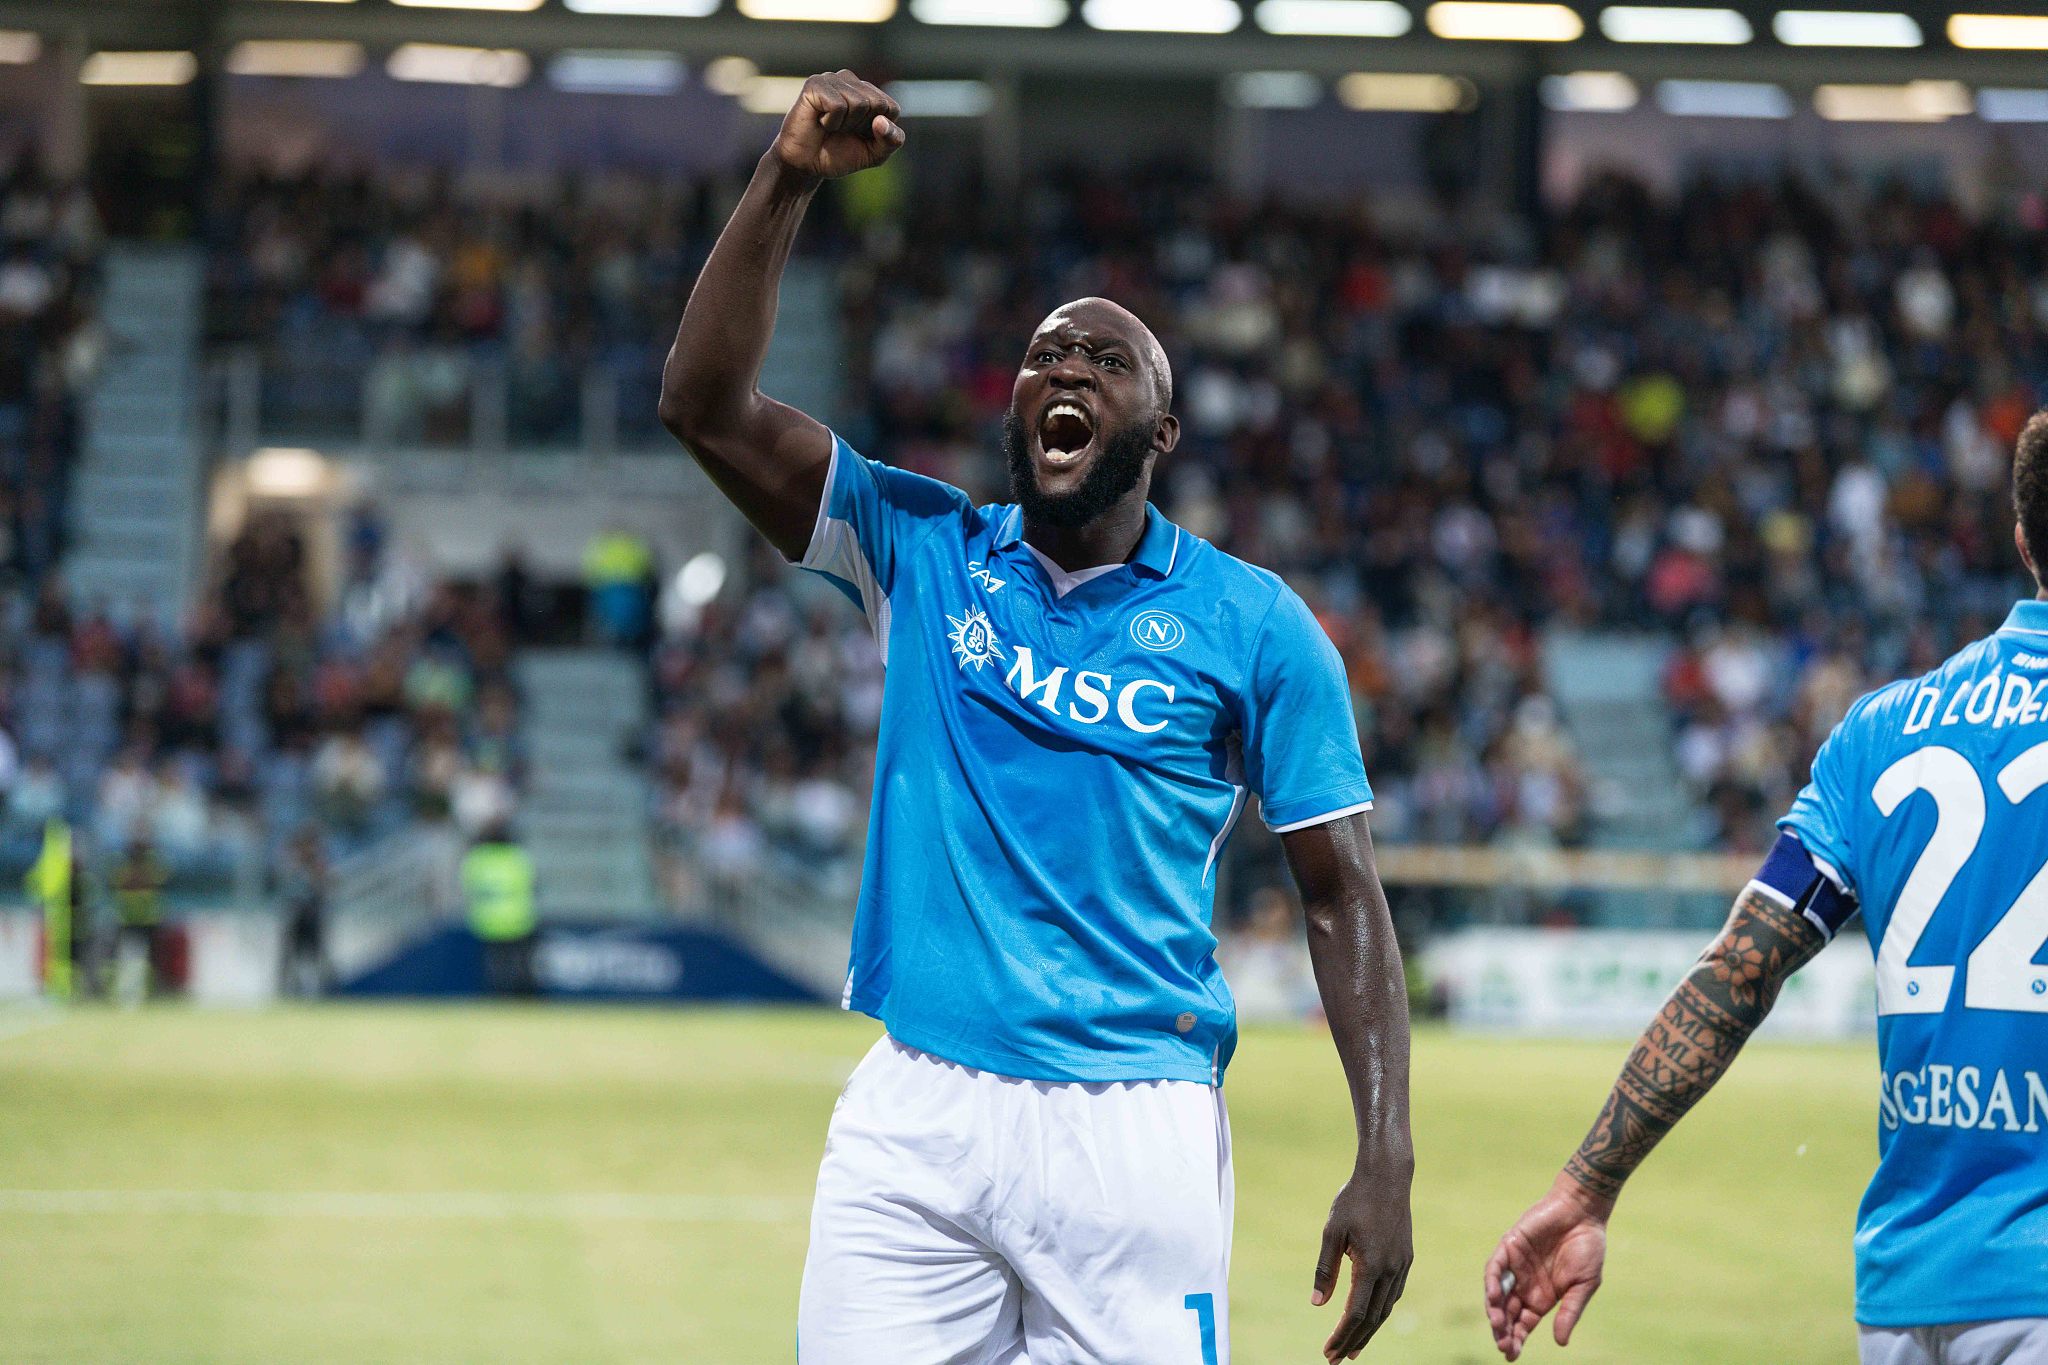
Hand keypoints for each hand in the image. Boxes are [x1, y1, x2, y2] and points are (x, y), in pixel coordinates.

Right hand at [770, 70, 904, 182]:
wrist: (805, 165)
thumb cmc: (838, 155)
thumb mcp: (875, 154)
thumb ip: (891, 140)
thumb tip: (882, 121)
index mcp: (868, 92)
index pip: (892, 108)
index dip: (878, 131)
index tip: (858, 135)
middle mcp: (850, 81)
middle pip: (877, 104)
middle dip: (862, 126)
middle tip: (841, 131)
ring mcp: (832, 79)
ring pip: (859, 104)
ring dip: (844, 125)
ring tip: (829, 126)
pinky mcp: (815, 84)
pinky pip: (838, 106)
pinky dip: (831, 122)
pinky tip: (819, 121)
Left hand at [1311, 1165, 1412, 1360]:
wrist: (1387, 1176)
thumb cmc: (1354, 1200)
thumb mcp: (1332, 1232)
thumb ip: (1325, 1270)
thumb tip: (1318, 1304)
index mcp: (1370, 1266)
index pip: (1355, 1313)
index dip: (1341, 1335)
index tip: (1328, 1352)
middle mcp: (1390, 1271)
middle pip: (1372, 1318)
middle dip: (1354, 1341)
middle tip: (1337, 1359)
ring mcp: (1402, 1265)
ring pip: (1386, 1309)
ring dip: (1369, 1330)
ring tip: (1353, 1347)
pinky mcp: (1406, 1258)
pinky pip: (1393, 1293)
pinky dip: (1381, 1310)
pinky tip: (1371, 1317)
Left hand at [1483, 1175, 1611, 1360]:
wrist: (1583, 1213)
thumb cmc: (1588, 1249)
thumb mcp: (1583, 1285)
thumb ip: (1570, 1311)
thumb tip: (1560, 1342)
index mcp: (1542, 1297)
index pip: (1524, 1323)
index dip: (1516, 1339)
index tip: (1510, 1356)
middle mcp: (1525, 1284)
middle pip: (1507, 1312)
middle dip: (1503, 1330)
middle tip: (1502, 1345)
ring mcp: (1516, 1266)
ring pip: (1498, 1293)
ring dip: (1495, 1310)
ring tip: (1497, 1325)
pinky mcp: (1509, 1247)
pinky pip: (1496, 1267)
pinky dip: (1492, 1282)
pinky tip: (1494, 1296)